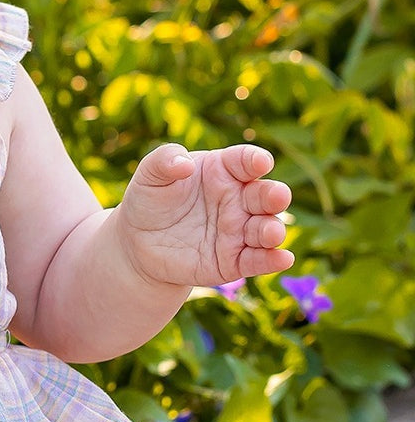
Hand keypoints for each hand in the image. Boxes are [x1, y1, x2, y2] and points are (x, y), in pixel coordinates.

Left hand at [115, 142, 293, 289]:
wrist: (138, 243)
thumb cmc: (150, 200)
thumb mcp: (150, 174)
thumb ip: (164, 160)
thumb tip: (184, 164)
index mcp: (224, 171)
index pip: (246, 161)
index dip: (255, 160)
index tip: (260, 162)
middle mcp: (238, 200)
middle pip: (265, 195)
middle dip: (275, 195)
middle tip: (277, 196)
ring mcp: (239, 231)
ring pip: (266, 229)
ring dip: (273, 230)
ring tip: (270, 232)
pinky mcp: (234, 261)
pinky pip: (257, 261)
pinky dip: (272, 261)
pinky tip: (282, 259)